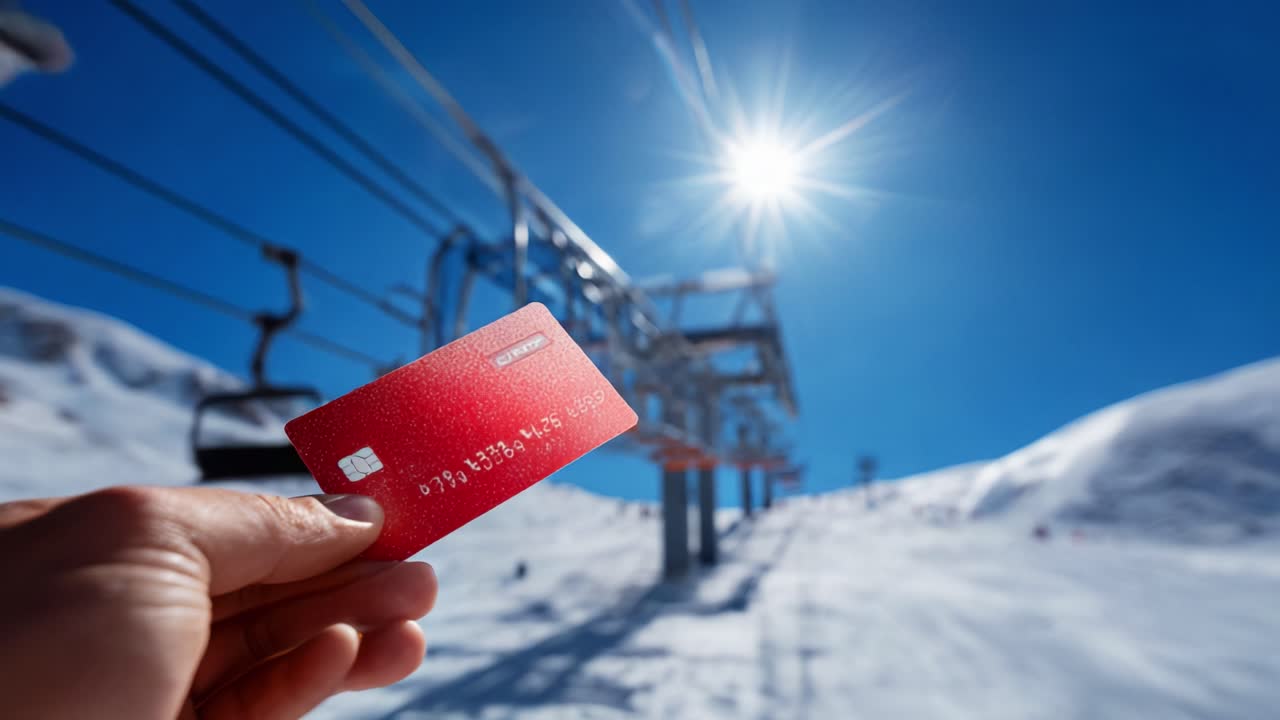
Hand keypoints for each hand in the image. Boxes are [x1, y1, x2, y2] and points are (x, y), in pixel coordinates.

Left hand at [0, 486, 437, 718]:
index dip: (312, 519)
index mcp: (91, 548)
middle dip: (349, 579)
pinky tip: (354, 654)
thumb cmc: (29, 650)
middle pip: (262, 591)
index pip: (228, 526)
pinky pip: (256, 708)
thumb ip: (260, 521)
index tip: (390, 516)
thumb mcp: (148, 541)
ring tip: (416, 620)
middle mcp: (117, 620)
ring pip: (270, 656)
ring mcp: (142, 693)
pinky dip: (311, 679)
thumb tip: (351, 510)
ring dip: (353, 632)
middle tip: (423, 574)